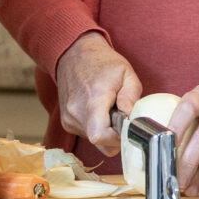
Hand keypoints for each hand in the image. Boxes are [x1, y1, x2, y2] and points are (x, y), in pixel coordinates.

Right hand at [54, 32, 142, 152]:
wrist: (74, 55)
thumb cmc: (102, 63)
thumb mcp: (126, 73)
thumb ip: (131, 96)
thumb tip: (132, 118)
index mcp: (94, 100)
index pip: (100, 135)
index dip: (117, 139)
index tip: (126, 128)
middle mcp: (77, 112)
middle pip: (100, 142)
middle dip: (115, 136)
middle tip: (121, 118)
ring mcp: (69, 119)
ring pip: (94, 140)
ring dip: (106, 130)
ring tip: (108, 110)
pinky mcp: (66, 122)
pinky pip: (87, 134)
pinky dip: (97, 127)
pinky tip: (99, 111)